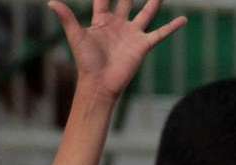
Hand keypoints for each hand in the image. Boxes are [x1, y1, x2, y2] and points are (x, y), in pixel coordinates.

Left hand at [49, 0, 185, 100]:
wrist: (99, 85)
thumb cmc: (86, 62)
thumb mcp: (76, 36)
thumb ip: (67, 18)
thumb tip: (51, 2)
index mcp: (102, 21)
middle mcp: (118, 25)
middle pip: (127, 1)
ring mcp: (132, 34)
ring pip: (146, 13)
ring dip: (154, 2)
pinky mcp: (143, 45)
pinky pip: (160, 33)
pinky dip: (172, 27)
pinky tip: (184, 19)